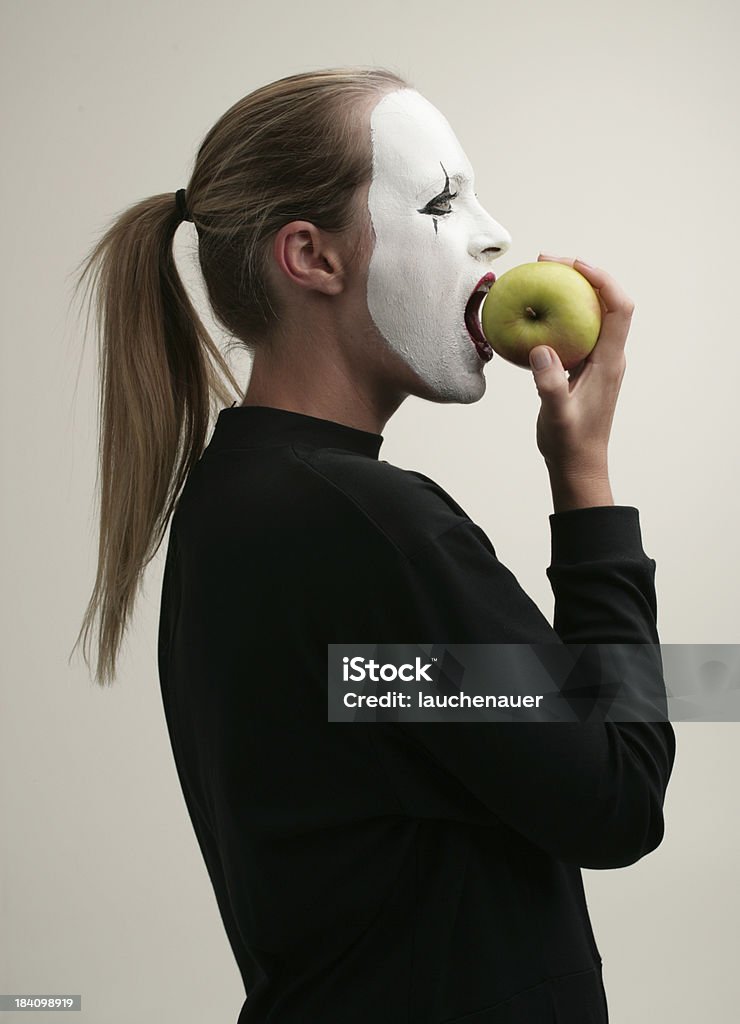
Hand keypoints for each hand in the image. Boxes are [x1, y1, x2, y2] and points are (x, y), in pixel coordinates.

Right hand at [529, 255, 632, 477]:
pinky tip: (534, 315)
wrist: (578, 464)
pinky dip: (558, 315)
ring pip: (590, 314)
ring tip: (540, 279)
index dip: (602, 279)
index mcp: (609, 362)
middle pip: (606, 302)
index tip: (574, 265)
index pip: (619, 308)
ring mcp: (598, 361)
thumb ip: (549, 383)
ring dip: (570, 292)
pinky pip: (575, 331)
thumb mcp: (557, 414)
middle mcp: (609, 356)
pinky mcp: (585, 368)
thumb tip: (540, 349)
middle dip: (581, 276)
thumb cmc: (570, 442)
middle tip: (547, 263)